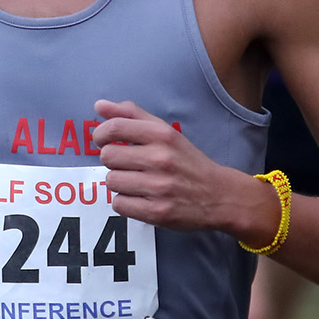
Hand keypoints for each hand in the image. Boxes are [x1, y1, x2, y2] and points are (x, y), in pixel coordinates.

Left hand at [92, 99, 276, 241]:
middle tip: (129, 165)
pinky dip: (126, 202)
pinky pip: (119, 204)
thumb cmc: (187, 161)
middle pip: (108, 156)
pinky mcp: (157, 212)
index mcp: (162, 135)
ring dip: (120, 183)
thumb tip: (99, 105)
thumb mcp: (166, 132)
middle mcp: (161, 158)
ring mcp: (159, 187)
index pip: (114, 128)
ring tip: (138, 182)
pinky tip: (141, 198)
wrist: (219, 195)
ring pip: (111, 181)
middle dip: (113, 161)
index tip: (104, 141)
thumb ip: (132, 115)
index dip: (101, 134)